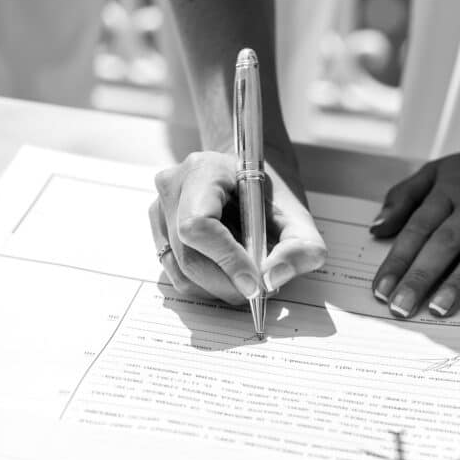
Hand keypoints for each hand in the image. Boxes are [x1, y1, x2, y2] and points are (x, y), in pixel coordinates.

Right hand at [150, 150, 325, 303]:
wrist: (244, 176)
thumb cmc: (267, 193)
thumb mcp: (298, 213)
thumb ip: (301, 246)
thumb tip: (273, 278)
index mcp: (204, 170)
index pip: (199, 225)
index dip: (226, 260)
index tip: (255, 283)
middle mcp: (173, 188)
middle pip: (190, 257)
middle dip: (229, 283)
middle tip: (260, 288)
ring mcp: (159, 210)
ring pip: (182, 273)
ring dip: (220, 288)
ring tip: (247, 276)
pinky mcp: (158, 231)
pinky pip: (178, 275)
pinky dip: (207, 285)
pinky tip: (228, 271)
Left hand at [370, 120, 459, 316]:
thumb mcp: (440, 170)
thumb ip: (404, 197)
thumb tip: (376, 229)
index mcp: (451, 190)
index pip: (418, 228)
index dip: (398, 260)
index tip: (380, 290)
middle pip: (446, 241)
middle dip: (420, 276)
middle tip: (400, 308)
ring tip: (440, 308)